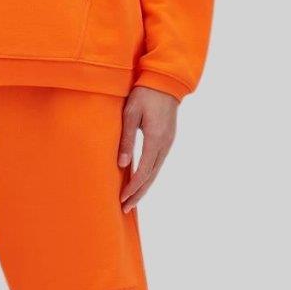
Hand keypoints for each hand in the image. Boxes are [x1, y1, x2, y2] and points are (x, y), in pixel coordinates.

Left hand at [117, 87, 178, 210]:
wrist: (165, 82)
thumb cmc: (144, 94)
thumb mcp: (130, 114)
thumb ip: (126, 140)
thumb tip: (122, 165)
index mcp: (155, 138)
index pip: (144, 170)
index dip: (133, 187)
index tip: (122, 199)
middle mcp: (165, 144)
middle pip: (152, 176)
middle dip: (138, 194)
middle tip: (125, 208)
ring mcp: (168, 142)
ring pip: (156, 171)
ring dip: (144, 187)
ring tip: (132, 200)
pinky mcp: (168, 139)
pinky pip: (158, 163)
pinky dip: (149, 175)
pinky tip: (141, 181)